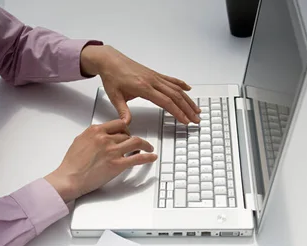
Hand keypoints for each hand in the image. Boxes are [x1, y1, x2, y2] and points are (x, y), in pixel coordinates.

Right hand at [44, 120, 156, 202]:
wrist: (69, 178)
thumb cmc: (72, 164)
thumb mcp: (80, 141)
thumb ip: (93, 136)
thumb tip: (101, 137)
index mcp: (95, 131)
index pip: (117, 124)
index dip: (125, 128)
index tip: (128, 132)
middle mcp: (105, 138)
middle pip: (127, 134)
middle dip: (133, 139)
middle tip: (137, 144)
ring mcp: (112, 151)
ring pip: (135, 142)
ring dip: (145, 145)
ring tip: (149, 148)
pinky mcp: (117, 164)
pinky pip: (138, 158)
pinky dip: (148, 157)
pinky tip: (152, 157)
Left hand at [80, 45, 200, 124]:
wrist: (109, 60)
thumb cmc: (112, 77)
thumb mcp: (114, 96)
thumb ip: (122, 111)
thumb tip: (126, 124)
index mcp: (143, 87)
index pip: (165, 102)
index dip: (177, 112)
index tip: (185, 120)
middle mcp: (152, 81)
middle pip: (175, 96)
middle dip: (187, 109)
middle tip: (196, 119)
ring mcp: (154, 77)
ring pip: (176, 88)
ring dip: (187, 100)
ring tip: (196, 109)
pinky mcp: (154, 74)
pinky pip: (171, 79)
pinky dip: (181, 84)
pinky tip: (188, 90)